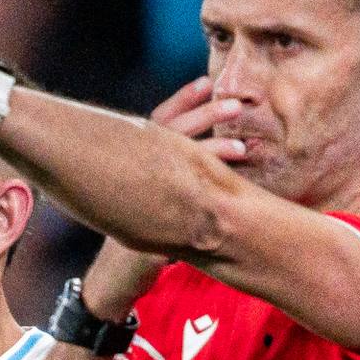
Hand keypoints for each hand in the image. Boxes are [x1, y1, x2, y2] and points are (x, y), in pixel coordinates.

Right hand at [73, 77, 250, 317]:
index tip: (205, 82)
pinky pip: (188, 208)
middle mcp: (137, 175)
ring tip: (244, 149)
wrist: (115, 277)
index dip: (182, 101)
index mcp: (134, 161)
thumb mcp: (139, 191)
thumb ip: (156, 168)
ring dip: (214, 154)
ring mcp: (144, 200)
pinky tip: (234, 192)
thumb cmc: (132, 230)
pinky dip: (212, 198)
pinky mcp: (155, 228)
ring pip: (181, 169)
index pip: (159, 121)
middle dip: (204, 117)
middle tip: (236, 105)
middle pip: (172, 136)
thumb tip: (182, 145)